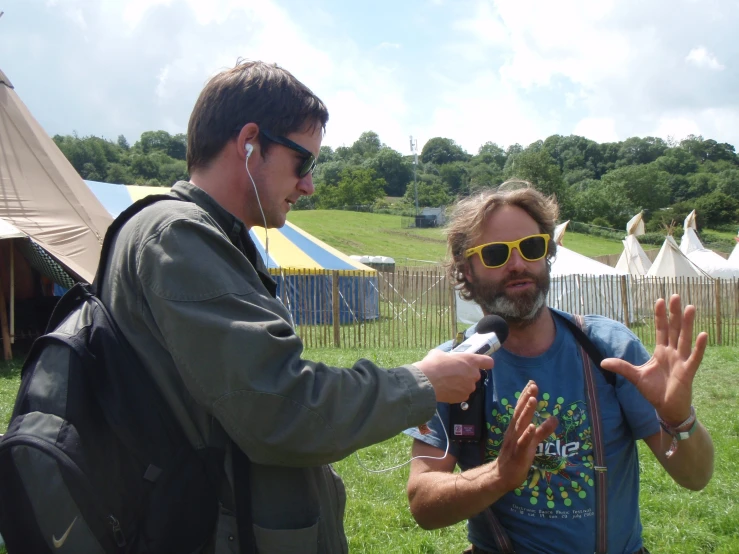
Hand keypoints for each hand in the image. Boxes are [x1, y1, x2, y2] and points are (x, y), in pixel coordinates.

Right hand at [414, 349, 492, 403]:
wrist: (427, 382)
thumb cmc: (434, 364)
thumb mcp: (440, 354)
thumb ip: (448, 356)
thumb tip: (444, 358)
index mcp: (471, 361)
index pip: (488, 362)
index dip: (484, 363)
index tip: (479, 364)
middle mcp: (474, 374)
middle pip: (476, 374)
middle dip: (467, 374)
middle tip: (454, 373)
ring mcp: (470, 387)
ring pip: (468, 385)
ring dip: (461, 384)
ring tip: (448, 383)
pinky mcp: (463, 398)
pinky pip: (462, 394)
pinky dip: (456, 393)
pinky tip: (447, 390)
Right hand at [491, 381, 558, 491]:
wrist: (501, 475)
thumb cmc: (516, 457)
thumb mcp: (532, 442)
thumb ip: (543, 430)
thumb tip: (555, 418)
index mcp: (516, 428)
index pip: (520, 409)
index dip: (526, 396)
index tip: (532, 383)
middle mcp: (514, 431)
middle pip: (520, 412)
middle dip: (526, 398)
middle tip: (533, 385)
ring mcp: (515, 441)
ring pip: (521, 425)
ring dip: (527, 412)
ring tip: (533, 399)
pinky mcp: (518, 453)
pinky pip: (523, 442)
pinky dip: (527, 434)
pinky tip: (532, 426)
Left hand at [600, 294, 707, 424]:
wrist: (666, 408)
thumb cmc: (654, 391)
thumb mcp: (635, 376)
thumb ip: (621, 367)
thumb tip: (602, 362)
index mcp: (661, 352)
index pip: (661, 329)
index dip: (660, 316)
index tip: (659, 300)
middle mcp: (672, 353)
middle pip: (674, 329)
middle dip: (674, 313)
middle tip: (676, 296)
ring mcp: (681, 361)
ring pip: (685, 338)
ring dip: (687, 324)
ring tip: (690, 308)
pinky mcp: (688, 372)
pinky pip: (695, 357)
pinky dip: (699, 347)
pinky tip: (702, 334)